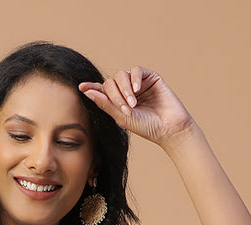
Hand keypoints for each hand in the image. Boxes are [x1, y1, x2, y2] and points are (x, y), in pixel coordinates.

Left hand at [78, 68, 194, 147]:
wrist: (168, 128)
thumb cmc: (146, 127)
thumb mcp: (123, 118)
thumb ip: (106, 104)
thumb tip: (88, 92)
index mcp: (118, 102)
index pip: (102, 91)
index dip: (92, 88)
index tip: (82, 87)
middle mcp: (126, 91)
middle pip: (110, 82)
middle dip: (115, 95)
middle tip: (125, 109)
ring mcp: (138, 83)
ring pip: (121, 75)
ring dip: (124, 89)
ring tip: (133, 104)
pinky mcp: (150, 77)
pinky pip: (136, 70)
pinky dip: (134, 78)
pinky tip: (137, 89)